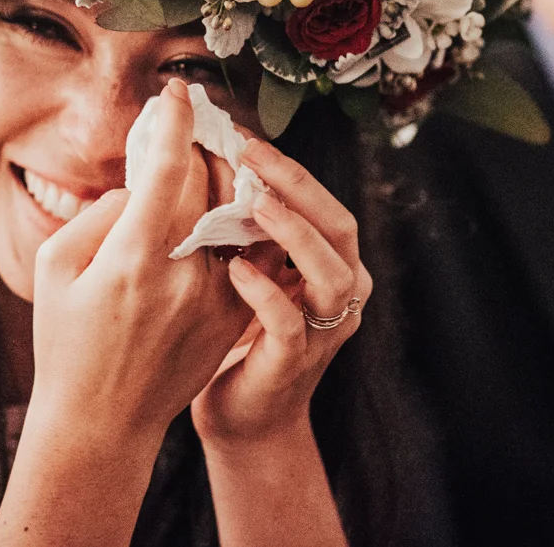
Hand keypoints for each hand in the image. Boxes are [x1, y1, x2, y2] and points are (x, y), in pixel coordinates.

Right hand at [25, 79, 254, 449]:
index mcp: (133, 258)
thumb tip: (138, 188)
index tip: (178, 92)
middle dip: (202, 143)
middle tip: (192, 117)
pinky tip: (231, 201)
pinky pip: (249, 250)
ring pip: (234, 214)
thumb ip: (97, 216)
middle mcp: (182, 274)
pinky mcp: (232, 315)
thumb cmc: (66, 344)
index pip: (167, 169)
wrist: (101, 423)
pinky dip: (242, 220)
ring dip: (226, 178)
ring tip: (214, 153)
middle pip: (207, 184)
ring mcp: (214, 297)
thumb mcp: (55, 270)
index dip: (175, 122)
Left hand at [190, 136, 372, 448]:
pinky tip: (235, 270)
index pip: (324, 204)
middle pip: (340, 227)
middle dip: (298, 186)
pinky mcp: (295, 364)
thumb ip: (248, 229)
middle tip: (251, 153)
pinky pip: (290, 324)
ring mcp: (323, 332)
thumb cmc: (238, 333)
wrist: (242, 416)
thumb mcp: (249, 270)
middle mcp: (341, 295)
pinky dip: (266, 293)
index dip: (290, 169)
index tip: (245, 137)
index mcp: (332, 265)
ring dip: (294, 234)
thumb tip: (212, 160)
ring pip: (332, 275)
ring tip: (253, 204)